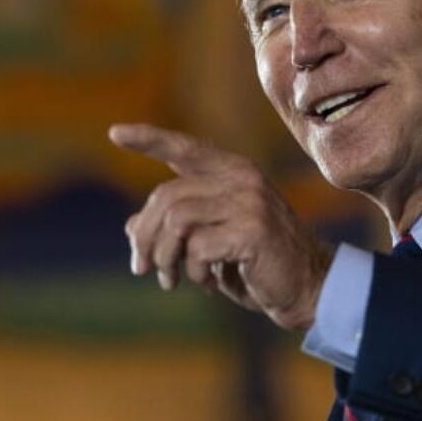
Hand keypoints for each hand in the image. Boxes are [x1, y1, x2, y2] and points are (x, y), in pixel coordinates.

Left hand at [108, 123, 332, 330]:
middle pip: (166, 196)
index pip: (185, 148)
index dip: (149, 139)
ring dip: (165, 258)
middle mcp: (241, 178)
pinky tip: (205, 282)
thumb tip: (131, 226)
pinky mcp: (252, 230)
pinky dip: (192, 271)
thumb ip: (174, 228)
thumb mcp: (208, 242)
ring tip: (171, 279)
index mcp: (232, 172)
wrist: (306, 287)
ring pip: (176, 221)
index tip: (115, 133)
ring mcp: (249, 202)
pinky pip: (197, 248)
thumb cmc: (253, 263)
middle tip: (141, 268)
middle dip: (145, 237)